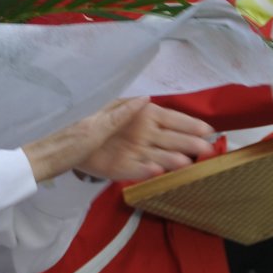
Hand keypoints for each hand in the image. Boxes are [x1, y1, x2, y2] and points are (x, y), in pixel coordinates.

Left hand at [55, 98, 214, 182]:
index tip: (208, 129)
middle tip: (208, 151)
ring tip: (186, 164)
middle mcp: (144, 136)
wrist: (64, 149)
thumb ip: (125, 110)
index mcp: (142, 117)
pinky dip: (148, 172)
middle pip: (171, 140)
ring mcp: (136, 154)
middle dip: (190, 144)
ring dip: (172, 160)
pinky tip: (159, 173)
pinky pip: (139, 170)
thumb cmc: (88, 126)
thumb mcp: (104, 115)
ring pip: (160, 157)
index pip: (171, 119)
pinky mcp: (125, 169)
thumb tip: (146, 98)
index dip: (189, 124)